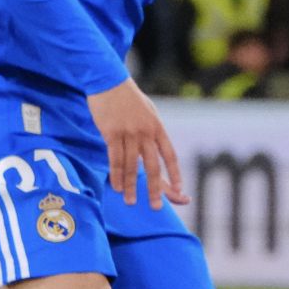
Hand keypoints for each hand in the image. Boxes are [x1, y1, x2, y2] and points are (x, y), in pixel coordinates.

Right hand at [87, 77, 186, 208]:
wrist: (109, 81)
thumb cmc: (129, 99)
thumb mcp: (148, 112)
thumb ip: (152, 131)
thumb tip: (154, 149)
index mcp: (158, 128)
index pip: (170, 155)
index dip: (174, 174)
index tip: (179, 190)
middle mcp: (145, 132)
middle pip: (152, 166)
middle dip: (154, 189)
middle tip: (156, 206)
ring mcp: (128, 133)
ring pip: (131, 166)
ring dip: (130, 186)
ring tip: (130, 201)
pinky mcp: (111, 133)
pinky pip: (114, 158)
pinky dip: (115, 174)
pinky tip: (116, 186)